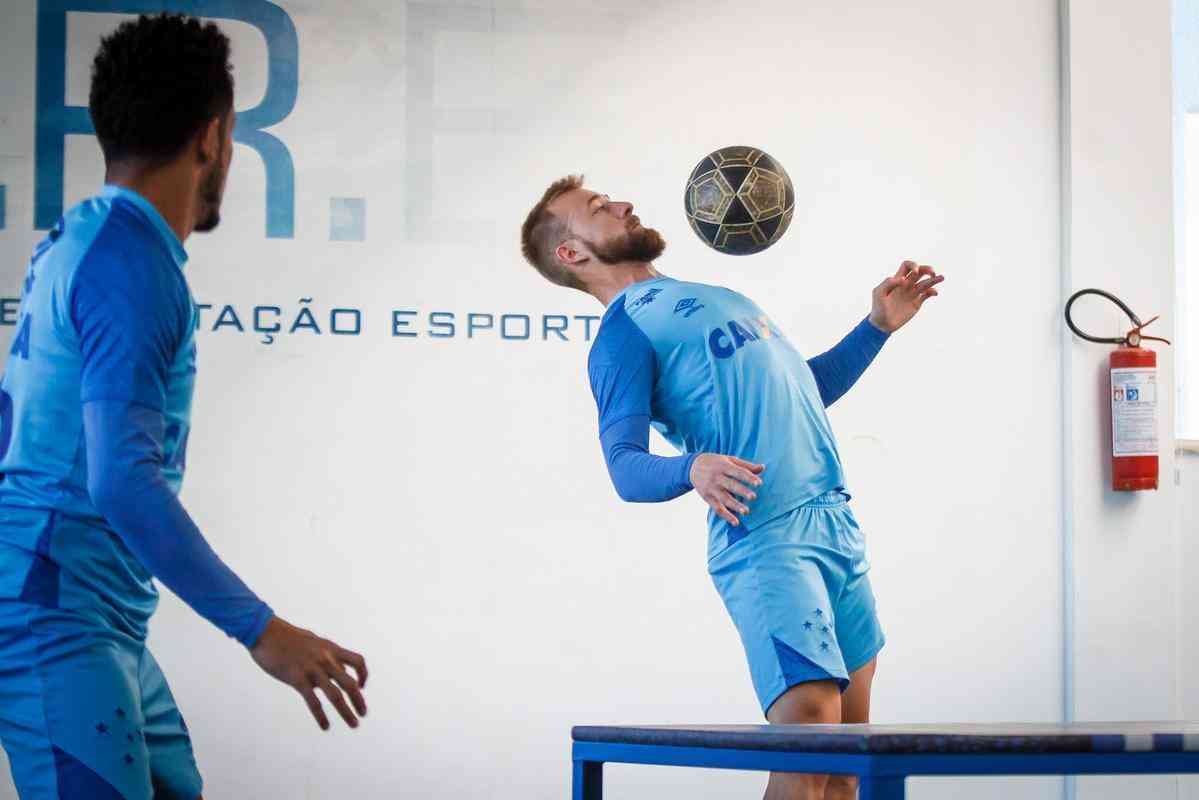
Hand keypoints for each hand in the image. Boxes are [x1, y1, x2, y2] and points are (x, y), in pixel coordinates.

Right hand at [250, 616, 367, 730]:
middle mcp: (326, 659)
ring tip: (354, 724)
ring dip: (347, 712)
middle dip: (359, 701)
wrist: (265, 631)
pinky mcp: (297, 678)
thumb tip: (337, 669)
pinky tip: (325, 726)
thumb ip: (327, 654)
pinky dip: (321, 716)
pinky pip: (313, 702)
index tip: (361, 686)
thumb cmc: (288, 637)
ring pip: (336, 695)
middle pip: (350, 683)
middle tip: (363, 714)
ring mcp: (312, 669)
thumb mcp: (314, 642)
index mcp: (331, 648)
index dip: (363, 675)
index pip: (358, 661)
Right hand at [689, 453, 764, 526]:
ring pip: (724, 498)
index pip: (738, 472)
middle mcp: (717, 477)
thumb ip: (746, 465)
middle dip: (742, 491)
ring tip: (746, 512)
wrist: (692, 466)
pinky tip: (736, 522)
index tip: (759, 483)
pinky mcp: (707, 498)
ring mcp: (711, 488)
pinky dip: (726, 516)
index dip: (748, 477)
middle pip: (731, 485)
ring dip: (735, 506)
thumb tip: (762, 468)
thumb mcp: (729, 460)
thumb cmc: (716, 462)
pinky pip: (717, 508)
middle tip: (753, 497)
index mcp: (724, 466)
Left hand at [869, 261, 943, 332]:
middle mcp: (906, 285)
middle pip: (919, 272)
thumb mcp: (878, 293)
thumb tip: (902, 279)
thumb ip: (888, 283)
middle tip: (932, 272)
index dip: (913, 264)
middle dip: (927, 269)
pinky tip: (934, 293)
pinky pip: (927, 294)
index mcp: (897, 280)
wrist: (882, 324)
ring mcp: (912, 294)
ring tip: (942, 277)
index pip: (907, 266)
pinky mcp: (916, 303)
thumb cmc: (878, 308)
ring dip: (934, 279)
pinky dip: (932, 292)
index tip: (916, 271)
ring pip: (925, 283)